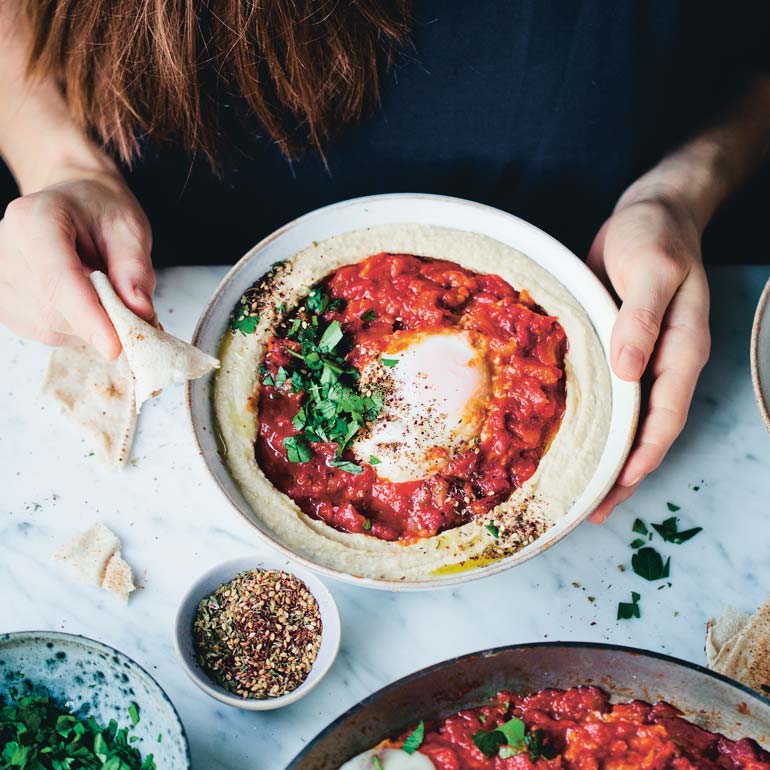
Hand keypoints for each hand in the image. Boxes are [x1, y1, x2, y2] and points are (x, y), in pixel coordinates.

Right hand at [0, 167, 154, 357]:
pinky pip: (46, 332)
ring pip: (51, 328)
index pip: (59, 281)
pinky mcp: (5, 303)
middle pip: (56, 312)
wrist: (72, 203)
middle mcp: (7, 249)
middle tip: (134, 310)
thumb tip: (139, 311)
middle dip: (101, 321)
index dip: (89, 318)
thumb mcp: (129, 229)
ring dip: (89, 325)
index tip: (115, 346)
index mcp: (35, 221)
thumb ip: (135, 270)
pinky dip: (75, 327)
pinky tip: (85, 300)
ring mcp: (1, 279)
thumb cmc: (99, 210)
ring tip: (104, 293)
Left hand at [587, 192, 710, 521]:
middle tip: (590, 510)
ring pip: (626, 420)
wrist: (649, 212)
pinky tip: (572, 436)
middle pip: (646, 431)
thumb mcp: (652, 272)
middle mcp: (663, 363)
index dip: (642, 456)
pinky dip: (594, 420)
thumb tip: (629, 372)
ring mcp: (640, 358)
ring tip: (579, 489)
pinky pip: (607, 394)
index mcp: (681, 351)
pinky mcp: (617, 348)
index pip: (664, 418)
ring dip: (607, 454)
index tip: (617, 487)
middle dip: (623, 473)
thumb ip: (642, 320)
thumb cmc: (654, 236)